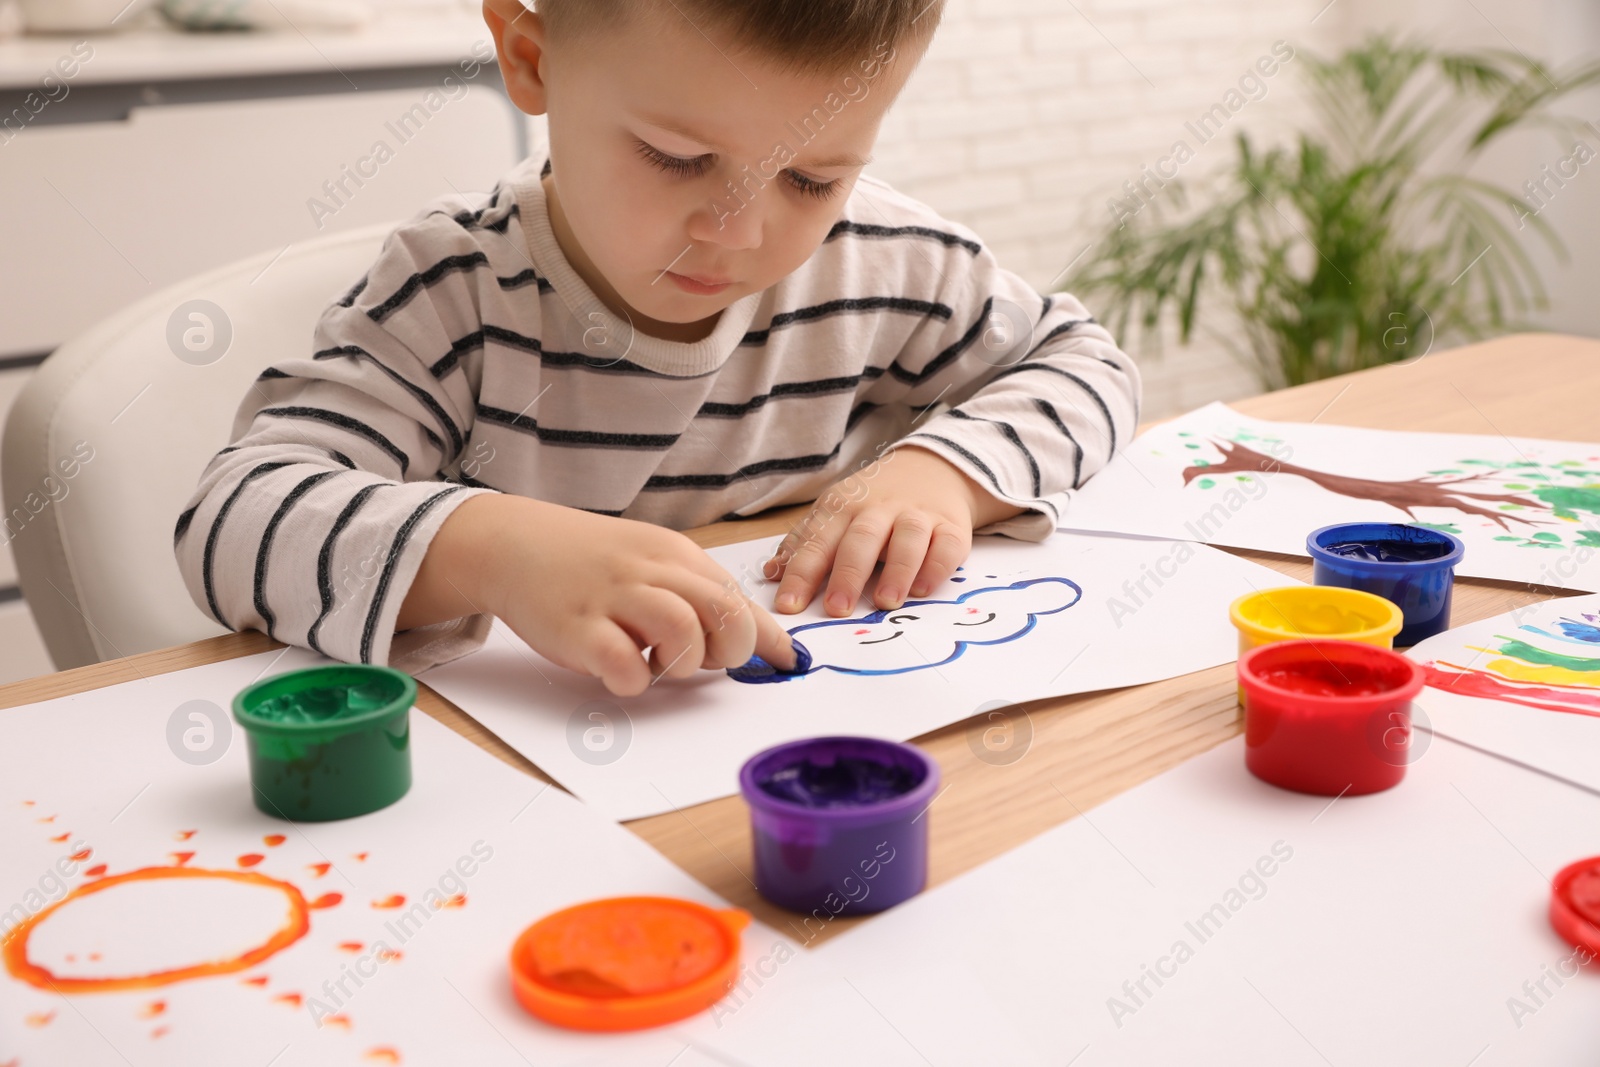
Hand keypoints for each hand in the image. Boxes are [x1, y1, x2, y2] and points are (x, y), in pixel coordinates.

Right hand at [406, 494, 797, 696]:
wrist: (515, 544)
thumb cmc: (592, 562)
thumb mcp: (651, 561)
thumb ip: (696, 593)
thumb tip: (752, 637)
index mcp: (676, 555)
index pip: (739, 596)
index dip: (769, 638)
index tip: (790, 663)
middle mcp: (650, 571)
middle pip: (723, 612)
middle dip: (731, 650)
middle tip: (707, 660)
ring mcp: (613, 598)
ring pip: (682, 633)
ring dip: (684, 663)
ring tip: (660, 662)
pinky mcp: (578, 629)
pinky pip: (625, 664)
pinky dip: (635, 680)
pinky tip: (623, 671)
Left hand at [762, 445, 1022, 616]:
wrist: (932, 469)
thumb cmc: (872, 502)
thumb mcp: (834, 513)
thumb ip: (804, 544)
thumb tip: (771, 573)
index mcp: (842, 507)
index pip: (817, 542)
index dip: (801, 574)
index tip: (789, 605)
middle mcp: (878, 509)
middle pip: (860, 539)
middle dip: (847, 574)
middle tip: (836, 609)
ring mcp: (917, 516)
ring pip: (907, 539)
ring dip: (896, 571)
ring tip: (885, 602)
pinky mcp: (951, 526)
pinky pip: (947, 545)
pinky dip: (936, 567)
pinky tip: (923, 590)